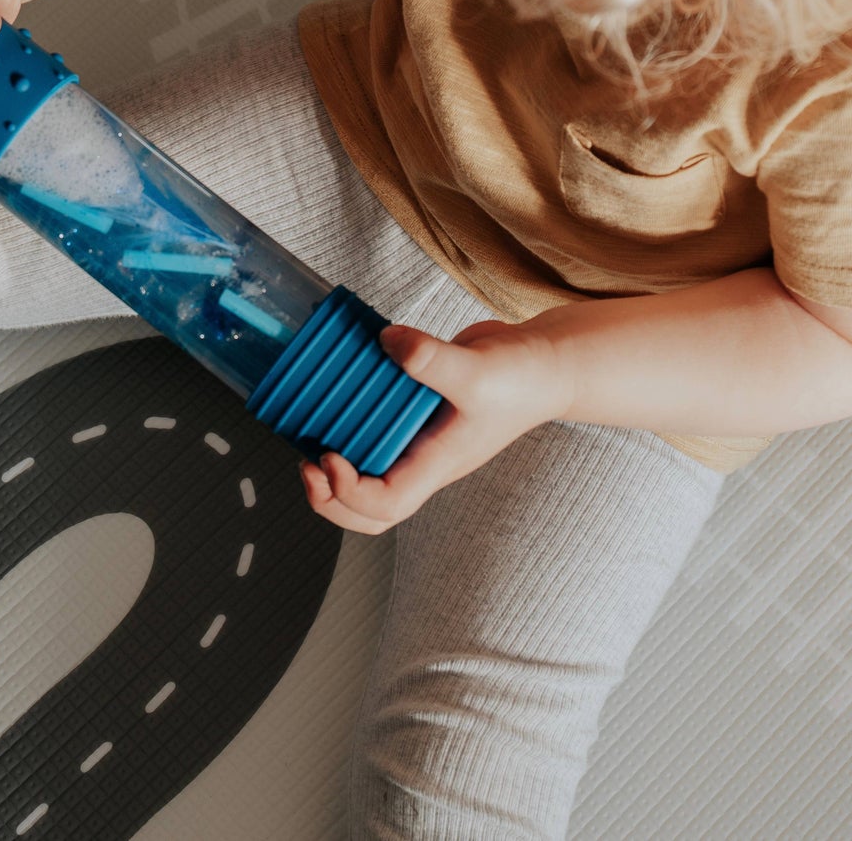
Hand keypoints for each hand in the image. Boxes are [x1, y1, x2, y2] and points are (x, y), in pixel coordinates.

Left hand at [298, 318, 573, 533]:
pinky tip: (338, 386)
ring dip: (333, 464)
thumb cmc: (523, 378)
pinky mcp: (416, 408)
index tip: (328, 456)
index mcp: (438, 464)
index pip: (386, 505)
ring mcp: (420, 437)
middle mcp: (424, 458)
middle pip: (370, 510)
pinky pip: (375, 426)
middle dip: (330, 497)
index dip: (349, 492)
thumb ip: (433, 359)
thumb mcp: (478, 370)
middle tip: (306, 462)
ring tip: (309, 433)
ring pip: (367, 471)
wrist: (545, 361)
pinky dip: (351, 418)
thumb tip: (386, 342)